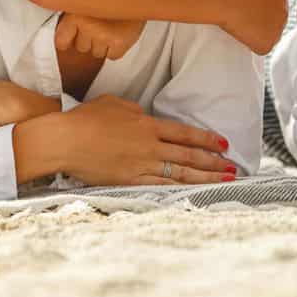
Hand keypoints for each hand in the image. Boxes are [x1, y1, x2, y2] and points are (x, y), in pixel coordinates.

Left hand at [56, 13, 144, 59]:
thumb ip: (73, 13)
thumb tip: (61, 31)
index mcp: (74, 12)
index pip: (61, 40)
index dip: (68, 39)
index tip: (71, 39)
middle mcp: (87, 24)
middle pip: (81, 47)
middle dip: (88, 39)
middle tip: (99, 25)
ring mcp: (103, 35)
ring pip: (96, 53)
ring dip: (102, 44)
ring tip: (111, 27)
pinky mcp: (119, 42)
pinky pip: (112, 56)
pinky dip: (115, 49)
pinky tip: (119, 34)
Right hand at [56, 95, 234, 185]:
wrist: (63, 140)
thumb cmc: (85, 118)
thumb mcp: (115, 104)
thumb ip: (135, 111)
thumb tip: (146, 118)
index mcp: (147, 125)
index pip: (185, 133)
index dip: (207, 139)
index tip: (223, 144)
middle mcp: (149, 146)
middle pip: (188, 156)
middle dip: (213, 162)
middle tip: (233, 168)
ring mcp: (140, 165)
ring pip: (179, 173)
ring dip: (204, 178)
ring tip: (223, 181)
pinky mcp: (127, 180)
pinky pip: (159, 186)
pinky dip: (178, 189)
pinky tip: (192, 192)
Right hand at [216, 0, 287, 53]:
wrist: (226, 4)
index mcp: (283, 0)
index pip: (278, 10)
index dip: (264, 12)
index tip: (254, 12)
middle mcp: (284, 16)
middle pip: (275, 23)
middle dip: (264, 23)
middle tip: (248, 20)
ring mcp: (277, 31)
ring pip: (271, 36)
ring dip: (260, 34)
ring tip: (246, 28)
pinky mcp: (267, 45)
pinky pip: (263, 48)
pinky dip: (254, 45)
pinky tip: (246, 37)